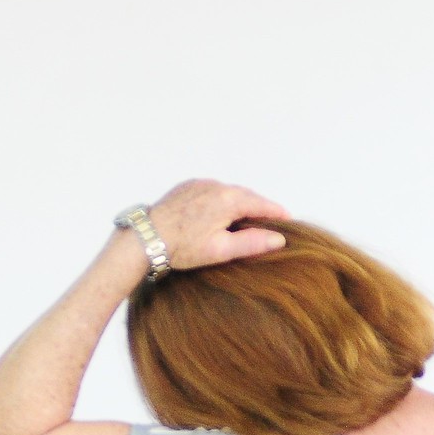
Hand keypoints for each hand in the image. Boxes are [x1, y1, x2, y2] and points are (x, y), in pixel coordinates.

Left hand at [137, 180, 289, 271]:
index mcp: (229, 199)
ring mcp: (200, 184)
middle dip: (258, 208)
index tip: (288, 220)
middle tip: (268, 221)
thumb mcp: (220, 250)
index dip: (277, 213)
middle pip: (246, 196)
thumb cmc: (181, 247)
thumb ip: (251, 243)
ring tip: (243, 219)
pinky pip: (211, 191)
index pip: (262, 204)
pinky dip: (219, 200)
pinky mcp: (186, 187)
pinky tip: (217, 214)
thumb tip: (278, 239)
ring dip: (237, 204)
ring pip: (228, 193)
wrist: (145, 238)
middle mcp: (216, 185)